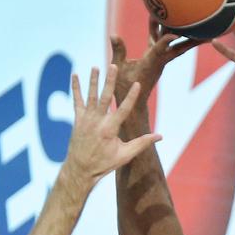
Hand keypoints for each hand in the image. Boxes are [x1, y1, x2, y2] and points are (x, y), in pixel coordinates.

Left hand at [64, 65, 161, 179]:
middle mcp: (97, 121)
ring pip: (90, 96)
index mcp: (110, 129)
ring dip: (93, 80)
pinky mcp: (78, 119)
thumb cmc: (104, 163)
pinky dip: (75, 88)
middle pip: (105, 97)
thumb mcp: (125, 155)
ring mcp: (86, 119)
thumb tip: (160, 136)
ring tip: (96, 67)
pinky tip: (74, 75)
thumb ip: (142, 143)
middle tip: (113, 65)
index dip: (131, 96)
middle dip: (109, 81)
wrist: (80, 169)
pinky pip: (76, 101)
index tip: (137, 84)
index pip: (123, 109)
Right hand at [111, 19, 202, 107]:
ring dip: (188, 36)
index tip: (176, 34)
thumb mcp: (117, 68)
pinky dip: (170, 33)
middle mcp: (159, 61)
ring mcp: (161, 61)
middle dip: (192, 40)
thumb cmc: (124, 87)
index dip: (166, 41)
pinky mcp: (158, 60)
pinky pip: (167, 44)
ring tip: (201, 25)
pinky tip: (172, 22)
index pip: (159, 50)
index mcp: (150, 63)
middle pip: (179, 48)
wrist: (133, 102)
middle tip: (206, 30)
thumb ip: (118, 51)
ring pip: (177, 46)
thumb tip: (113, 35)